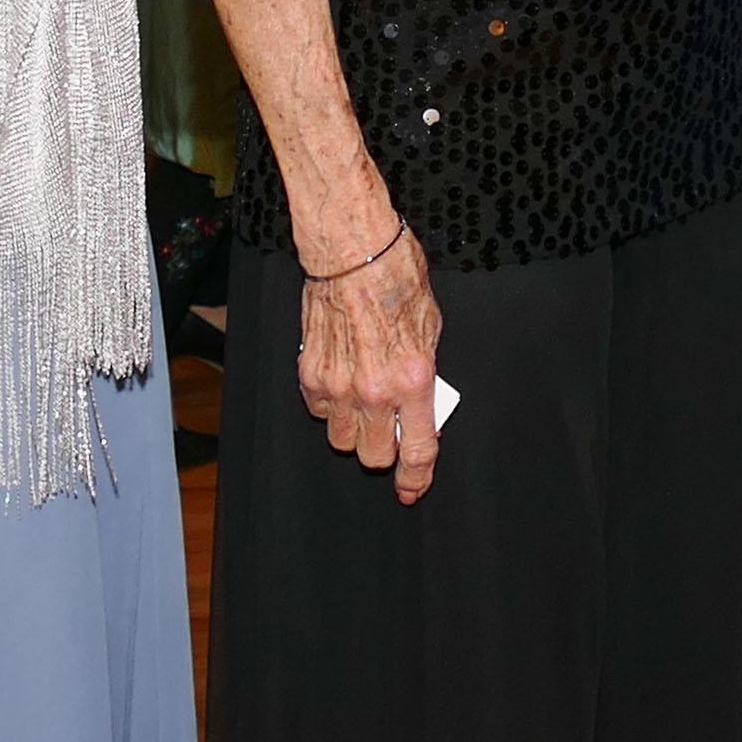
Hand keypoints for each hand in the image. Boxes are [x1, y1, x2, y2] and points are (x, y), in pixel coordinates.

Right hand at [296, 227, 444, 503]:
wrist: (353, 252)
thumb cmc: (397, 280)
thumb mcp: (432, 329)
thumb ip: (424, 374)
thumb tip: (418, 404)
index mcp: (413, 380)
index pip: (417, 449)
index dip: (416, 478)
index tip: (411, 489)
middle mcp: (374, 391)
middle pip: (373, 456)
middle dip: (385, 449)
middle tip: (390, 428)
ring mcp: (338, 385)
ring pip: (341, 440)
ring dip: (354, 430)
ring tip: (364, 405)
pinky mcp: (310, 373)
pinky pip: (319, 412)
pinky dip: (330, 407)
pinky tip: (342, 381)